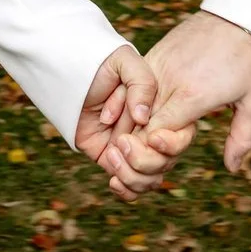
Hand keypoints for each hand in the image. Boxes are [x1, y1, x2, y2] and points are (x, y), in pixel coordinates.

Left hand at [73, 45, 160, 201]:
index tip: (151, 137)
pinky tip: (113, 179)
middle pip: (165, 164)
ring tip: (111, 152)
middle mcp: (152, 133)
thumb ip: (141, 84)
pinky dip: (125, 189)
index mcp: (164, 111)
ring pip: (149, 180)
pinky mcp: (114, 160)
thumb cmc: (100, 65)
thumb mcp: (124, 62)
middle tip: (119, 140)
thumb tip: (143, 118)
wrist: (69, 76)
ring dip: (131, 174)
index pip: (182, 138)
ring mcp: (134, 149)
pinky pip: (129, 186)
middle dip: (144, 159)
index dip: (172, 145)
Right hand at [124, 11, 250, 184]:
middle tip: (138, 158)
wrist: (236, 15)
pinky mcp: (153, 56)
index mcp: (193, 95)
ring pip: (133, 104)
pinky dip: (132, 103)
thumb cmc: (249, 59)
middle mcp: (170, 81)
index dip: (153, 151)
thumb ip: (242, 137)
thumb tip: (232, 167)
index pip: (157, 134)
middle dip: (137, 144)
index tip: (159, 158)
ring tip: (130, 141)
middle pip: (140, 123)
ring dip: (131, 124)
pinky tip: (134, 116)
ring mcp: (158, 66)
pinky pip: (135, 85)